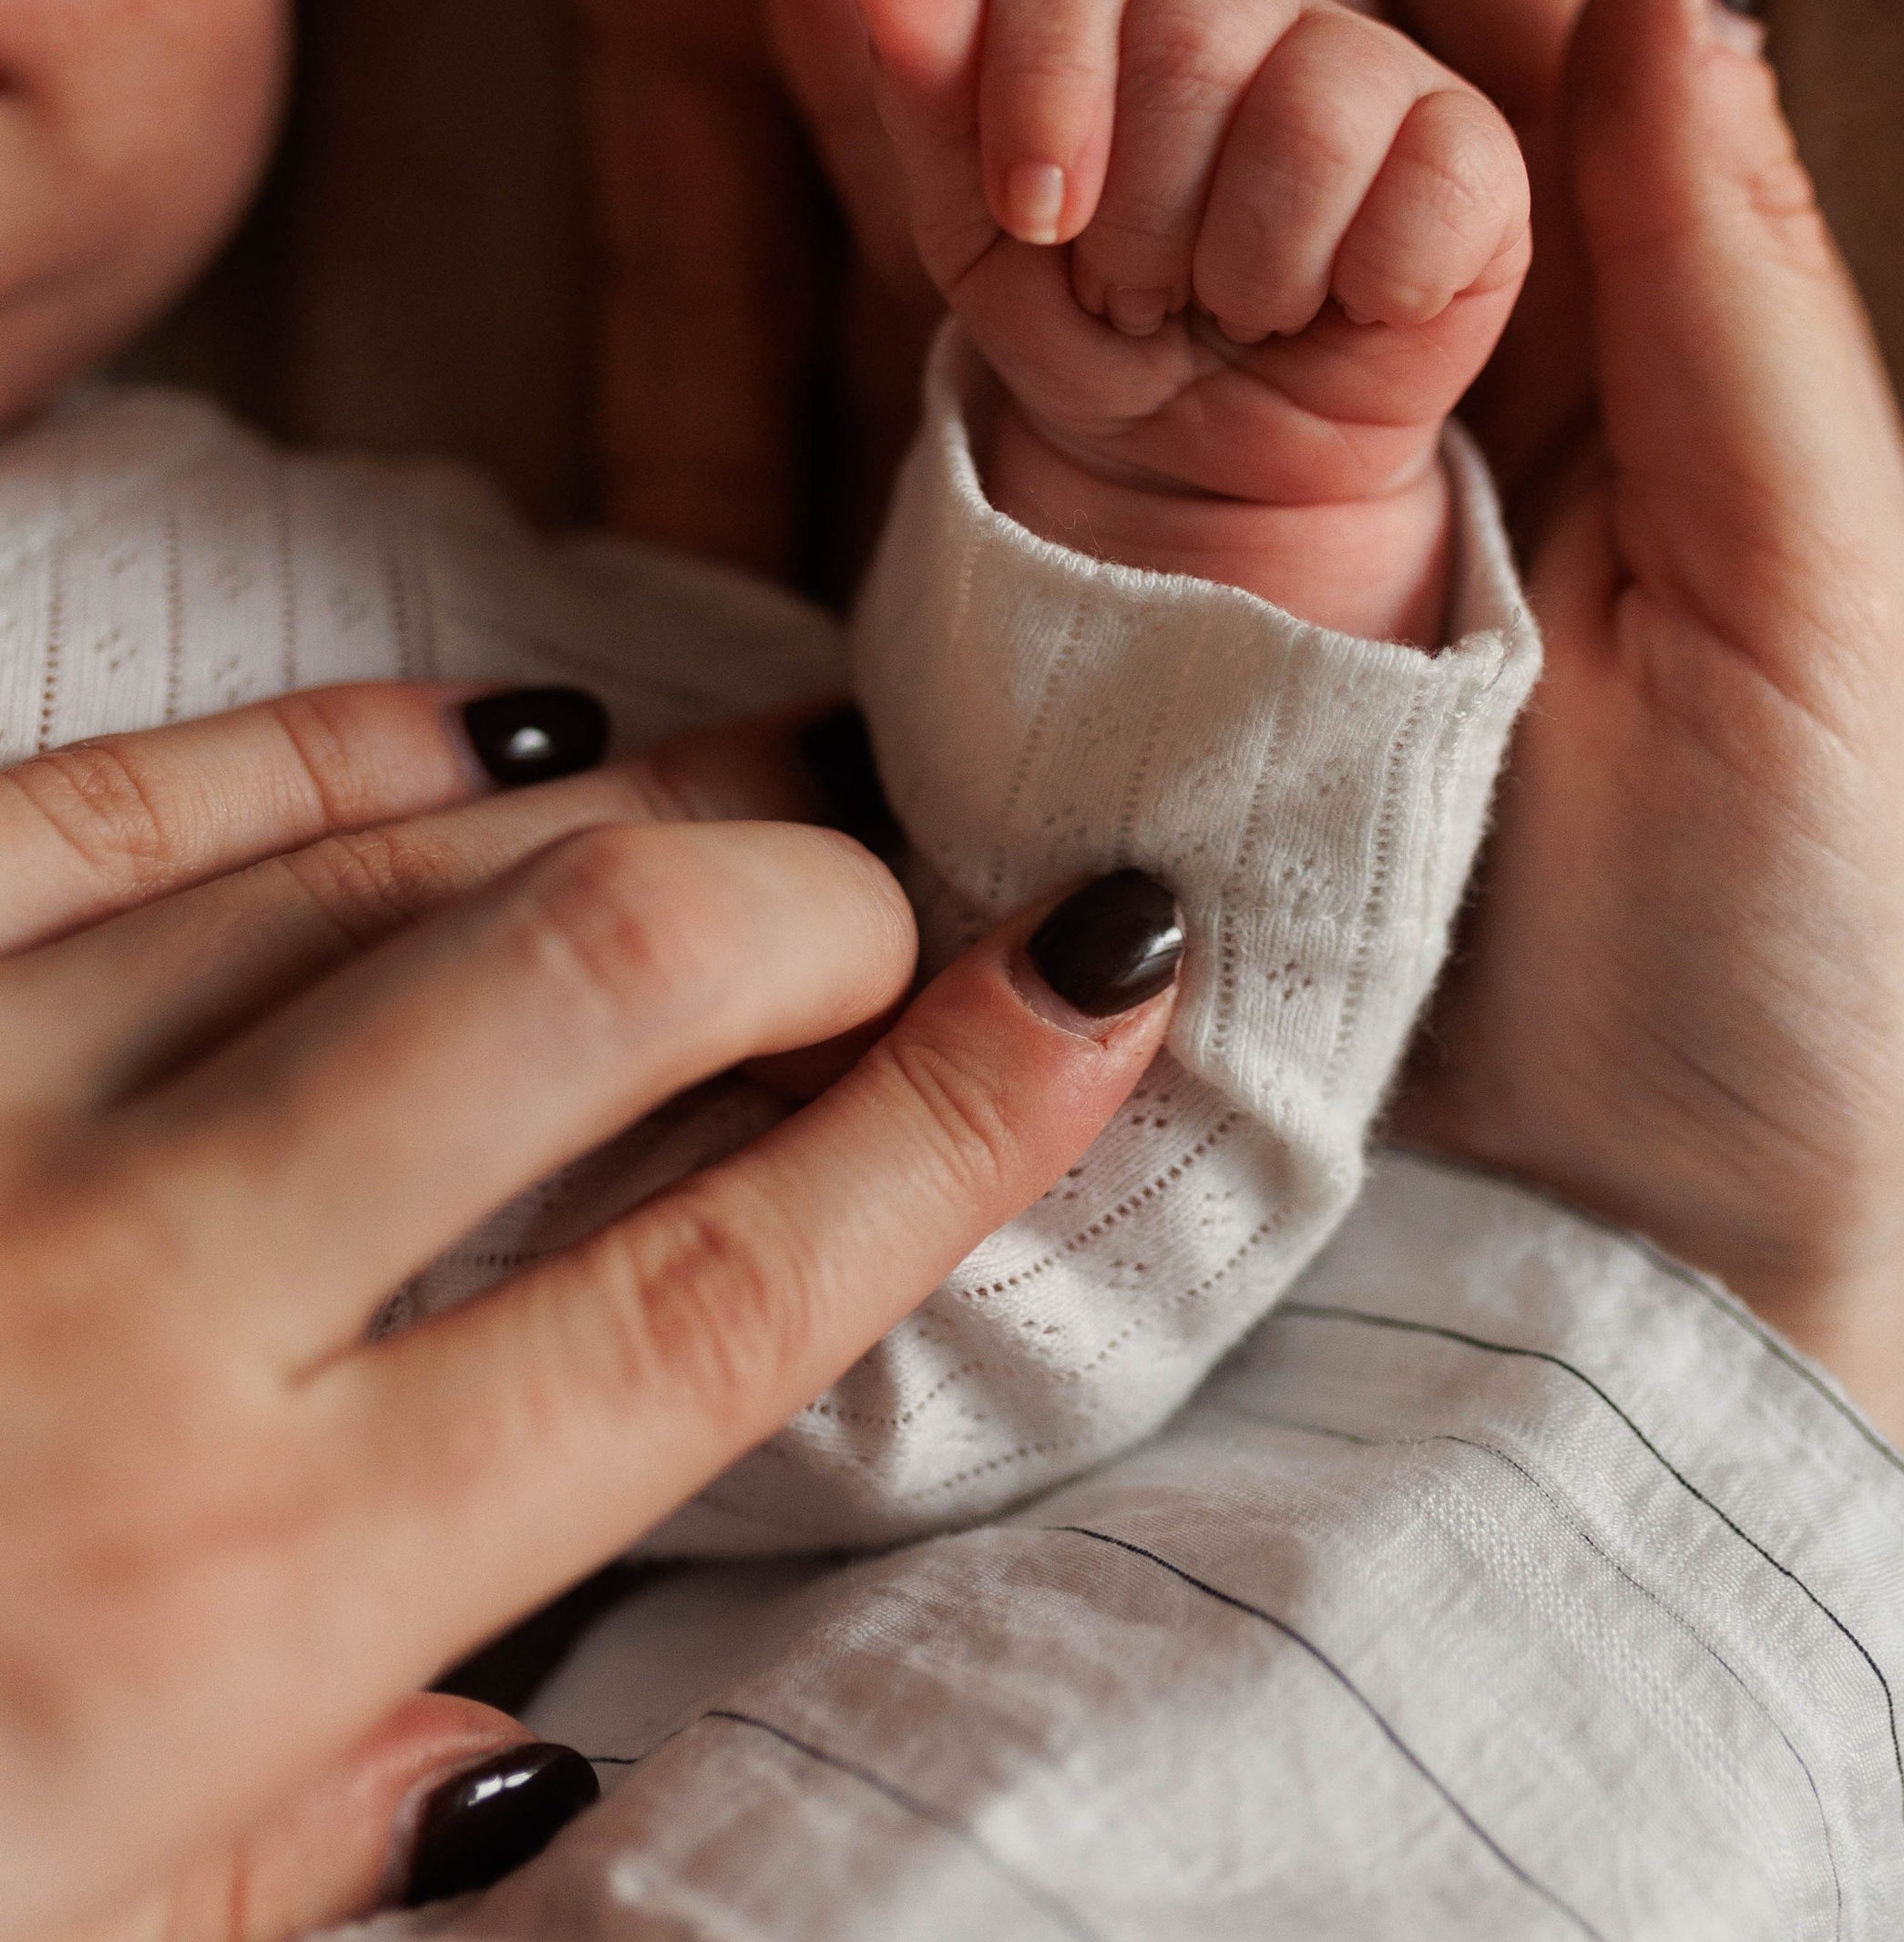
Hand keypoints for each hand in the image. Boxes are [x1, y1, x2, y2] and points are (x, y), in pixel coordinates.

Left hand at [0, 683, 1179, 1941]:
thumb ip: (301, 1856)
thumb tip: (513, 1756)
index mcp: (243, 1588)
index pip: (708, 1302)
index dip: (950, 1118)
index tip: (1106, 978)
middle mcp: (144, 1304)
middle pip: (603, 987)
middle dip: (818, 903)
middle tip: (906, 885)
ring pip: (398, 861)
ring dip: (634, 797)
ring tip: (781, 762)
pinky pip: (137, 792)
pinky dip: (343, 740)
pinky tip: (494, 735)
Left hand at [500, 0, 1903, 560]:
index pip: (1457, 52)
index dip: (1442, 200)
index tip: (1459, 377)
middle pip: (1190, 143)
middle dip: (1157, 213)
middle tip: (1129, 265)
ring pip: (946, 148)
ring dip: (930, 224)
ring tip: (911, 376)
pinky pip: (683, 148)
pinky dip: (664, 324)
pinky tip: (659, 523)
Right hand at [738, 0, 1903, 1454]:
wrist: (1565, 1287)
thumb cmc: (1767, 973)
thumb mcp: (1809, 591)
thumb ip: (1722, 248)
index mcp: (1595, 281)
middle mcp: (1385, 310)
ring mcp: (1200, 413)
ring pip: (1063, 62)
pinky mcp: (1059, 535)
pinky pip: (950, 269)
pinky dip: (867, 86)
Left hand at [835, 0, 1527, 639]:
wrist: (1201, 463)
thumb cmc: (1086, 327)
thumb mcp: (975, 240)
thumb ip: (928, 98)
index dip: (1039, 101)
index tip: (1036, 220)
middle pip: (1191, 44)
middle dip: (1142, 220)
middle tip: (1140, 296)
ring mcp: (1371, 65)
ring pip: (1314, 117)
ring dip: (1248, 266)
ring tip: (1234, 311)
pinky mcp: (1473, 154)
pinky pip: (1432, 189)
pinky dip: (1369, 284)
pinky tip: (1343, 309)